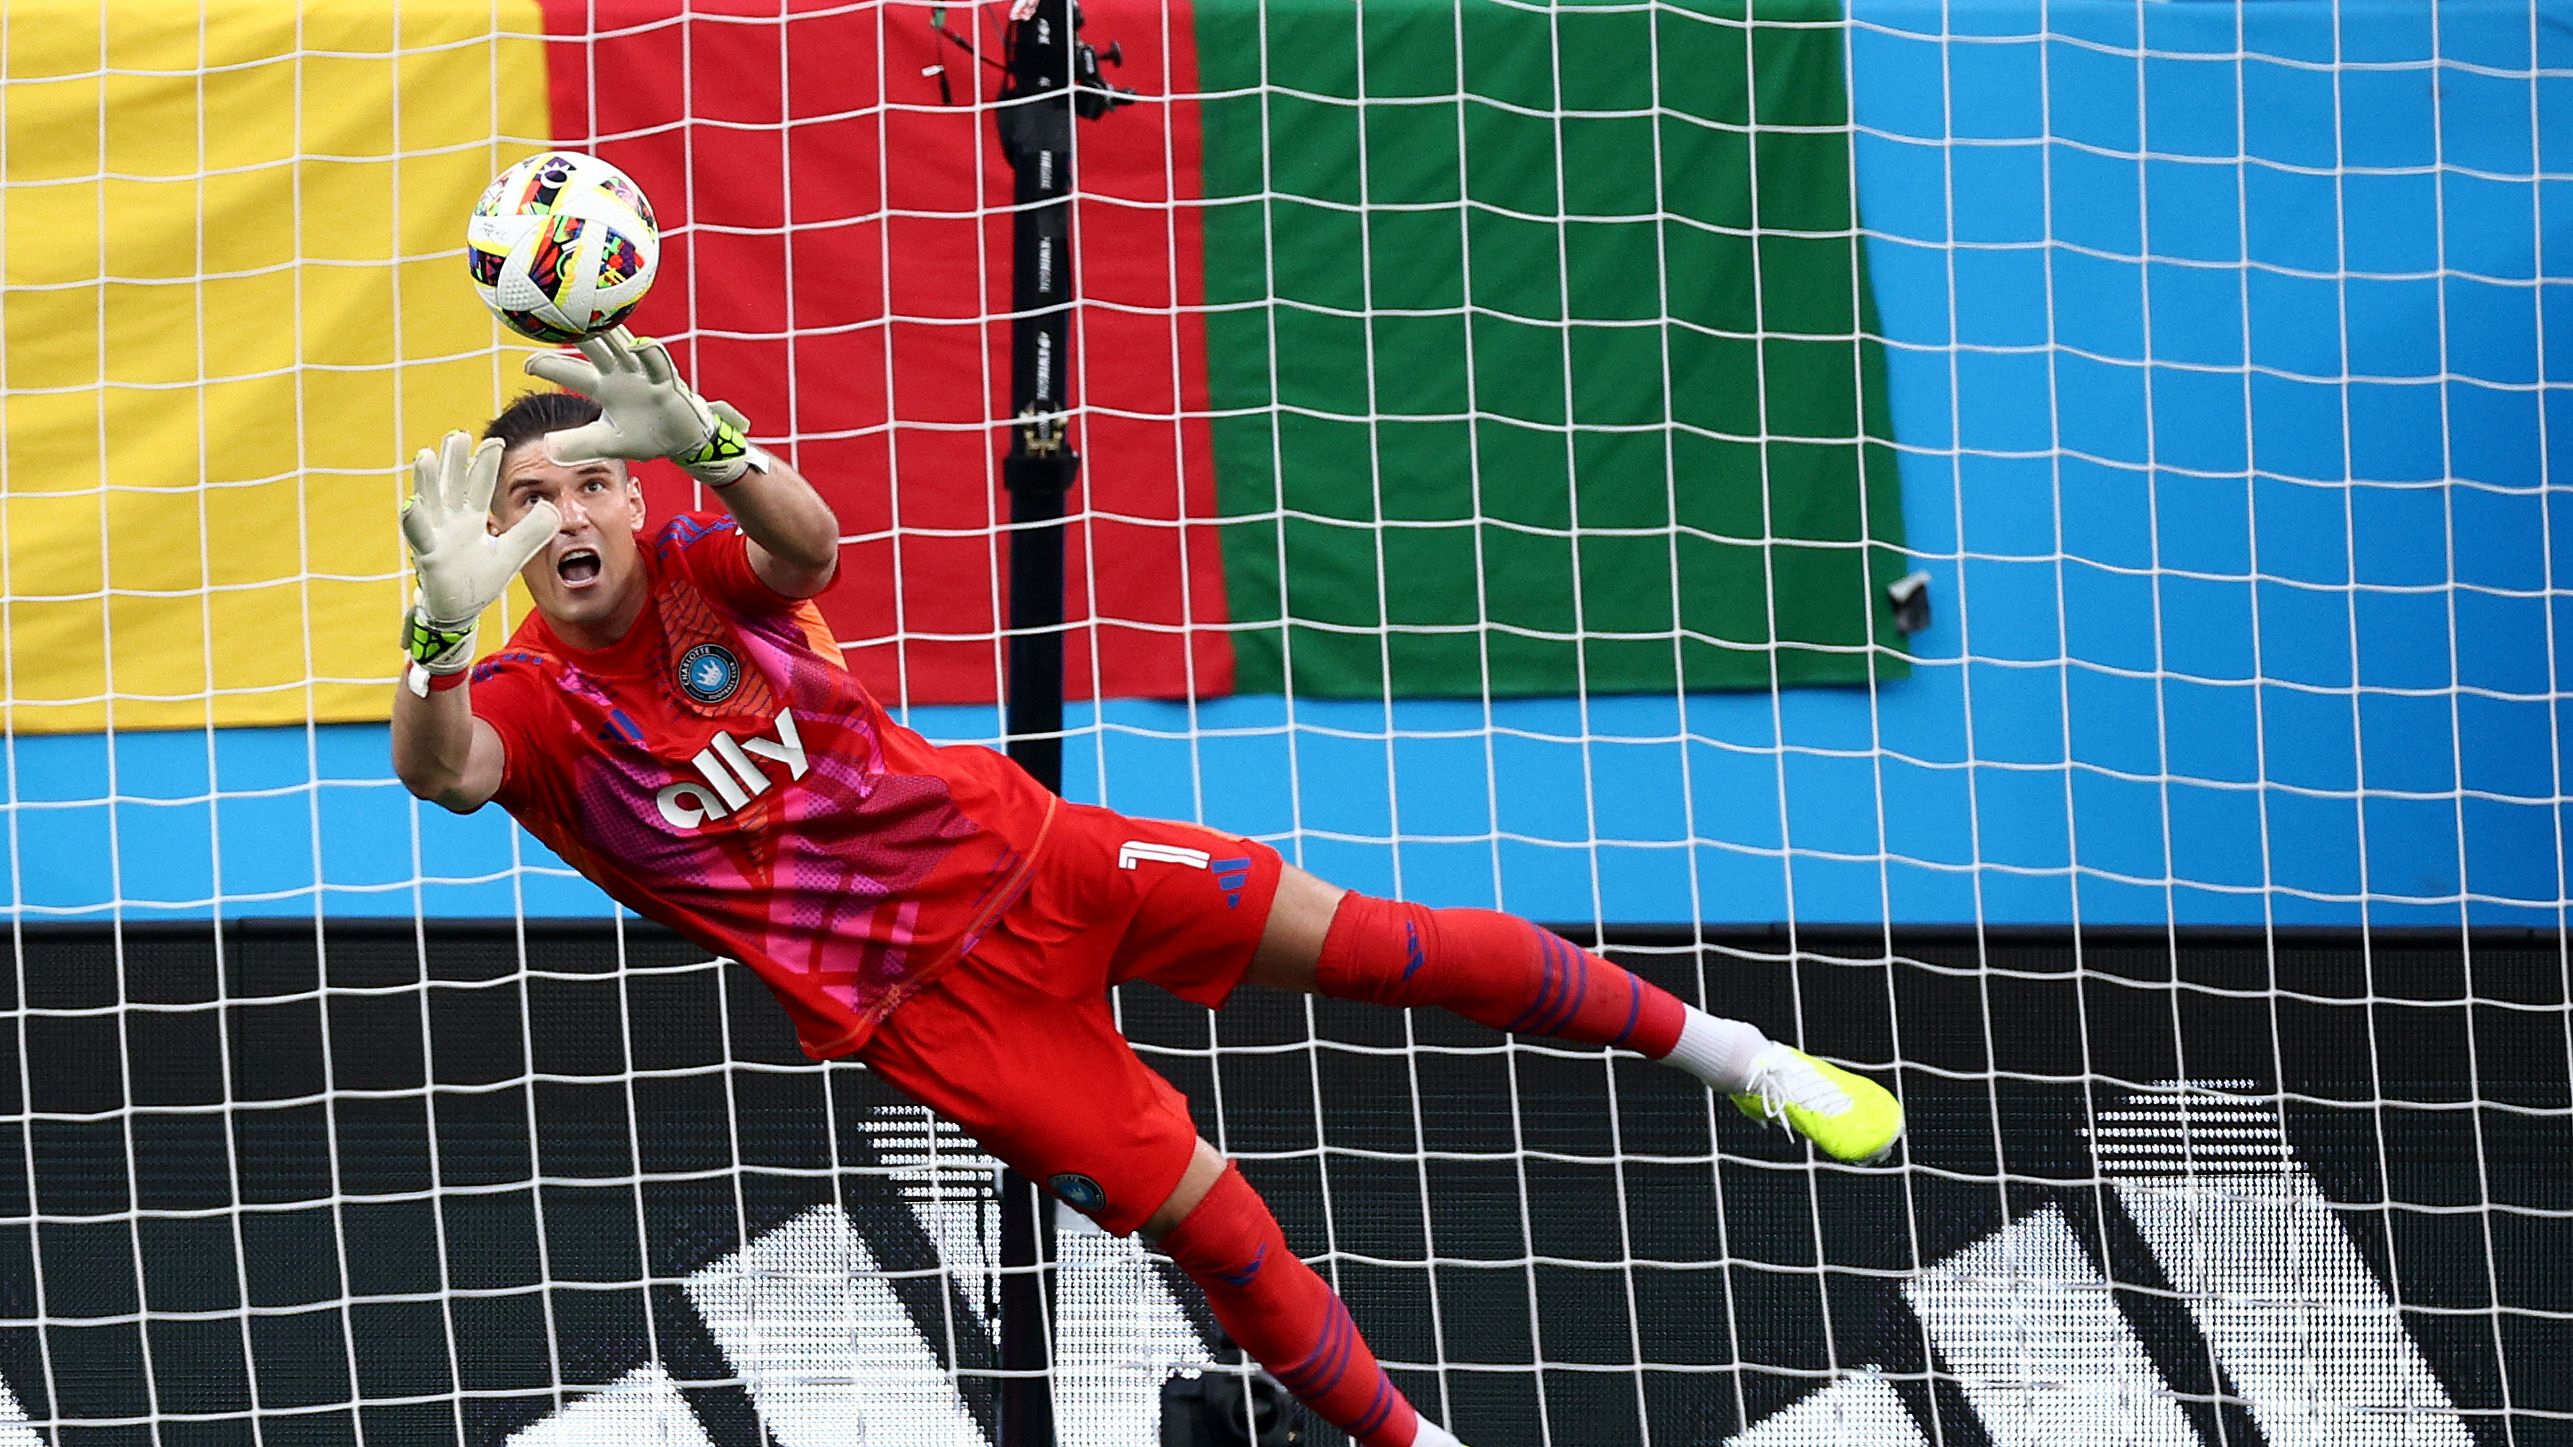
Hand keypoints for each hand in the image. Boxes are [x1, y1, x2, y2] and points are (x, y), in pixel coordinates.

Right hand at [398, 431, 555, 690]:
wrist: (459, 610)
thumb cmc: (478, 578)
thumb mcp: (511, 554)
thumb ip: (532, 532)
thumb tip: (554, 508)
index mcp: (471, 517)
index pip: (480, 485)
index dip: (486, 465)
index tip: (496, 442)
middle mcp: (451, 520)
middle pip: (453, 484)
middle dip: (455, 461)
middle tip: (458, 434)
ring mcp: (437, 535)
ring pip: (431, 502)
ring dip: (427, 480)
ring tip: (426, 455)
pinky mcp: (428, 555)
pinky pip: (419, 535)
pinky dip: (414, 521)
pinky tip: (410, 505)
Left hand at [523, 328, 761, 485]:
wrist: (680, 441)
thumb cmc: (643, 436)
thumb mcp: (606, 443)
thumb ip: (579, 445)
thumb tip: (546, 447)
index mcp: (603, 386)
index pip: (570, 372)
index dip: (549, 366)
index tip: (526, 365)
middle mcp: (620, 373)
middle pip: (594, 349)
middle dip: (576, 332)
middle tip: (555, 313)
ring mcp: (644, 375)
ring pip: (624, 348)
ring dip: (610, 333)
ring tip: (594, 314)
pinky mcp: (667, 383)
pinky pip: (659, 366)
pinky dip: (651, 354)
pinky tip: (640, 345)